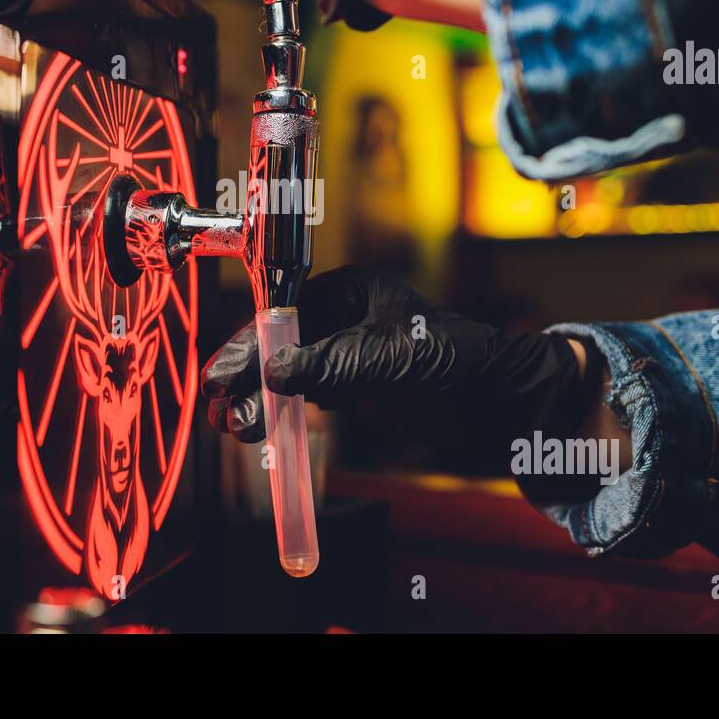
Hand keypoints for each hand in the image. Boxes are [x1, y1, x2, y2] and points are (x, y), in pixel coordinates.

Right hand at [201, 266, 597, 457]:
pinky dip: (287, 412)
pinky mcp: (356, 386)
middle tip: (220, 410)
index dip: (250, 344)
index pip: (283, 312)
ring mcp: (347, 352)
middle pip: (280, 345)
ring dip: (263, 401)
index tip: (222, 375)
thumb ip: (329, 363)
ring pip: (291, 375)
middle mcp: (341, 317)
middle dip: (249, 377)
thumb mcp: (387, 355)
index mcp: (347, 290)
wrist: (498, 396)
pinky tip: (267, 428)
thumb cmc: (455, 355)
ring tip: (236, 428)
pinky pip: (310, 396)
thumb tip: (274, 373)